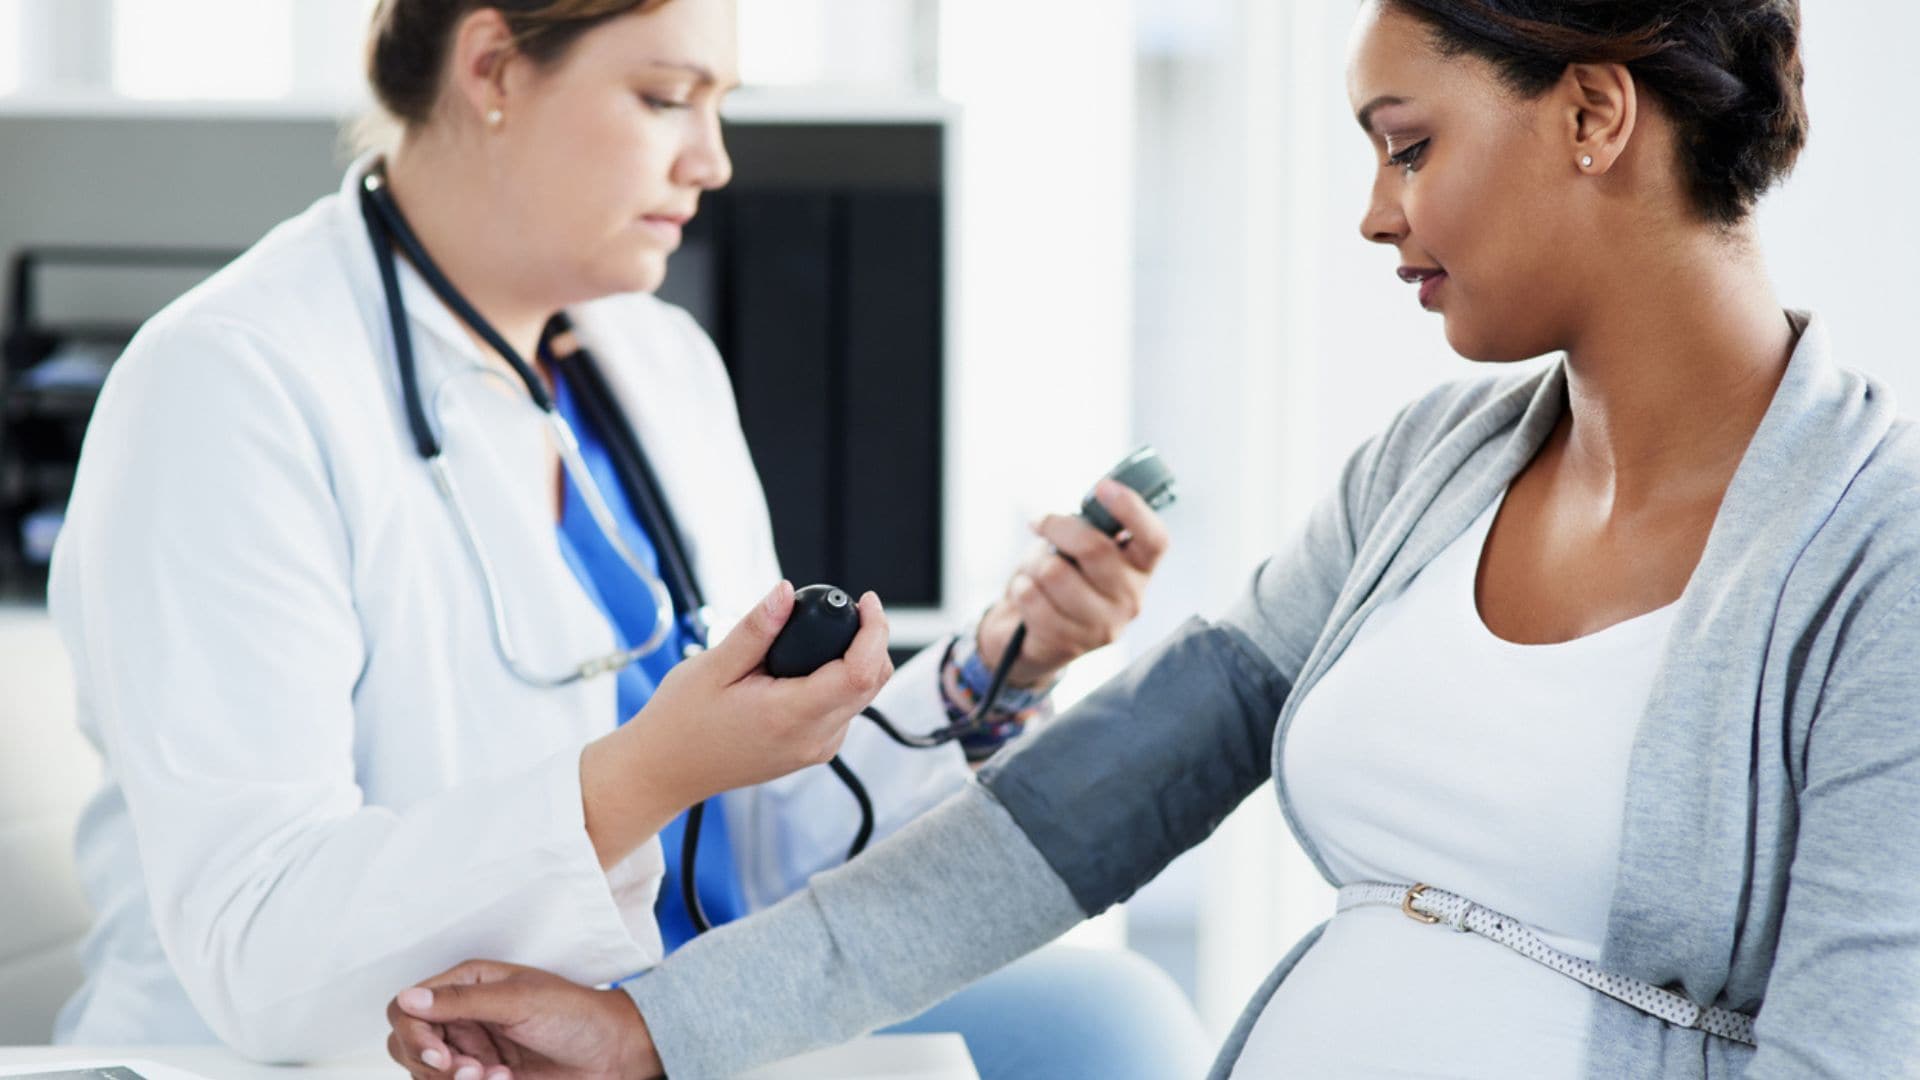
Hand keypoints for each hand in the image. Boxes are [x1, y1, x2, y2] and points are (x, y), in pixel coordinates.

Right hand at [386, 960, 659, 1079]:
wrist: (612, 1053)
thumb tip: (409, 998)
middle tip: (473, 1071)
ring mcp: (469, 1049)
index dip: (413, 1035)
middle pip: (406, 1045)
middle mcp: (461, 1017)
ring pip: (425, 1074)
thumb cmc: (575, 1014)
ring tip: (497, 1077)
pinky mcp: (481, 1077)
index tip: (439, 1056)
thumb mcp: (520, 1001)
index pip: (405, 1009)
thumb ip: (462, 1001)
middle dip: (433, 1064)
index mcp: (466, 985)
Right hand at [581, 581, 892, 866]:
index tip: (866, 602)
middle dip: (870, 640)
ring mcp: (815, 750)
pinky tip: (810, 666)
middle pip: (872, 683)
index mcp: (789, 716)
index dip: (874, 632)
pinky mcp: (811, 752)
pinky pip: (844, 712)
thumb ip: (756, 629)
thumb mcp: (712, 666)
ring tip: (823, 634)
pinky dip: (841, 682)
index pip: (860, 672)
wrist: (665, 771)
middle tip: (847, 610)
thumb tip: (786, 592)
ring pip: (862, 698)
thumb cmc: (680, 722)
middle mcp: (812, 739)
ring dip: (858, 661)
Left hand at [978, 478, 1170, 687]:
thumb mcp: (1083, 549)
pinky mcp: (1070, 643)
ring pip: (1055, 572)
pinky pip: (1031, 597)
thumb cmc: (1066, 577)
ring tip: (1039, 571)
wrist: (1038, 634)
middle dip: (1057, 527)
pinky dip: (1020, 587)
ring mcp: (1103, 626)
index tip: (1102, 486)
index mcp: (1142, 569)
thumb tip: (1075, 517)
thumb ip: (1090, 530)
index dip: (1132, 509)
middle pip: (1094, 548)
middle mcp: (1131, 599)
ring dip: (1035, 563)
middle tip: (1041, 522)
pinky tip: (1030, 593)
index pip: (1155, 539)